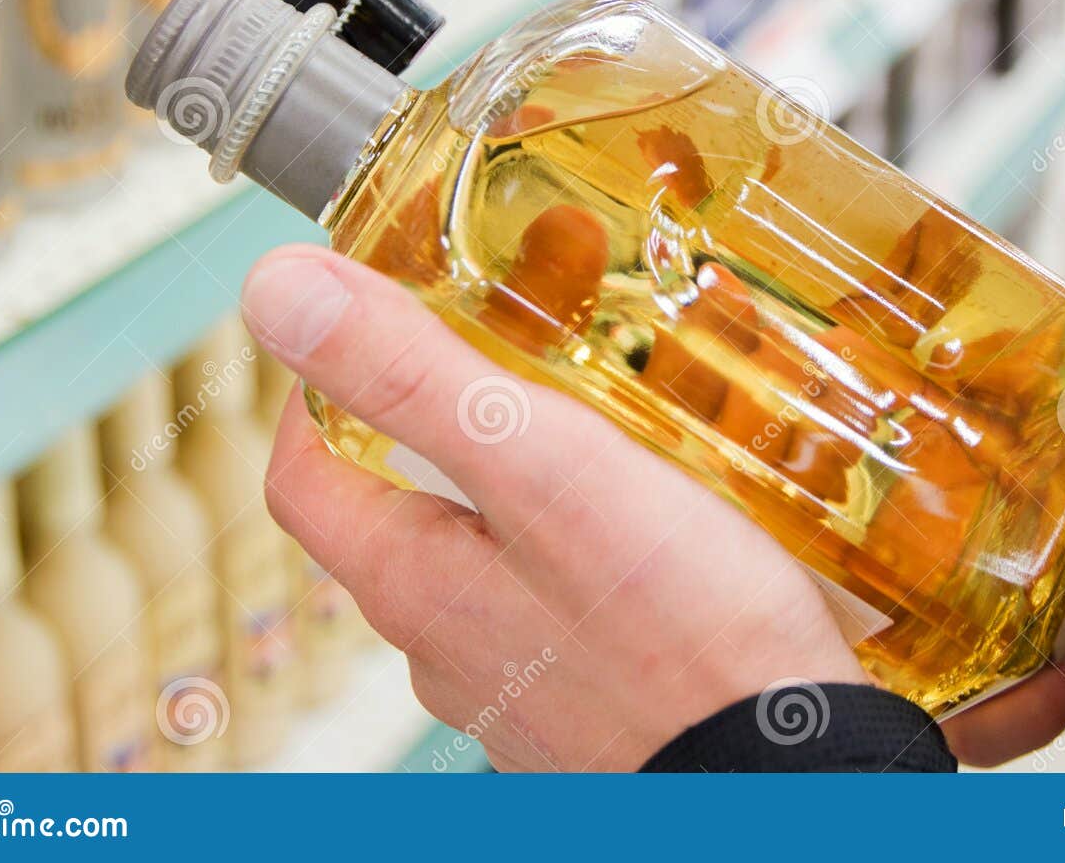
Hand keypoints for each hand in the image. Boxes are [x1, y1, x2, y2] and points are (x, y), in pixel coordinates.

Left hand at [241, 244, 866, 771]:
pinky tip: (649, 517)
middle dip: (433, 417)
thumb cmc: (681, 631)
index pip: (303, 478)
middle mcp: (449, 644)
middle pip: (397, 511)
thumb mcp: (538, 467)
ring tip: (588, 419)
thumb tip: (279, 292)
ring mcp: (520, 680)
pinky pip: (558, 598)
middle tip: (498, 349)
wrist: (785, 772)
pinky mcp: (593, 697)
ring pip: (486, 554)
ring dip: (512, 479)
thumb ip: (411, 377)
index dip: (313, 389)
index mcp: (413, 583)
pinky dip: (578, 539)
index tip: (361, 325)